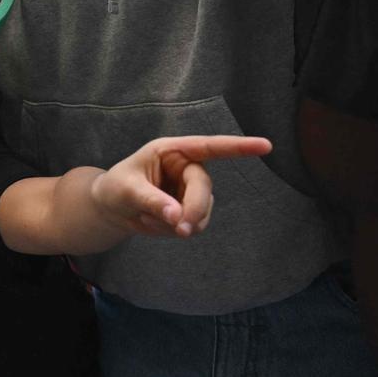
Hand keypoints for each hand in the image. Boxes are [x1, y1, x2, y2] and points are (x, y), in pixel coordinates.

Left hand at [90, 133, 271, 237]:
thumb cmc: (116, 187)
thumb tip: (178, 216)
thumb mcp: (127, 190)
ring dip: (176, 223)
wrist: (111, 208)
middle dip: (192, 209)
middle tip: (178, 229)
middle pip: (204, 189)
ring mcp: (192, 191)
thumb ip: (153, 201)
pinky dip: (174, 231)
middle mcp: (187, 168)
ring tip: (147, 217)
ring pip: (202, 212)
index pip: (209, 147)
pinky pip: (194, 225)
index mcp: (172, 151)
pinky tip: (155, 224)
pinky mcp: (192, 210)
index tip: (266, 146)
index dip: (238, 147)